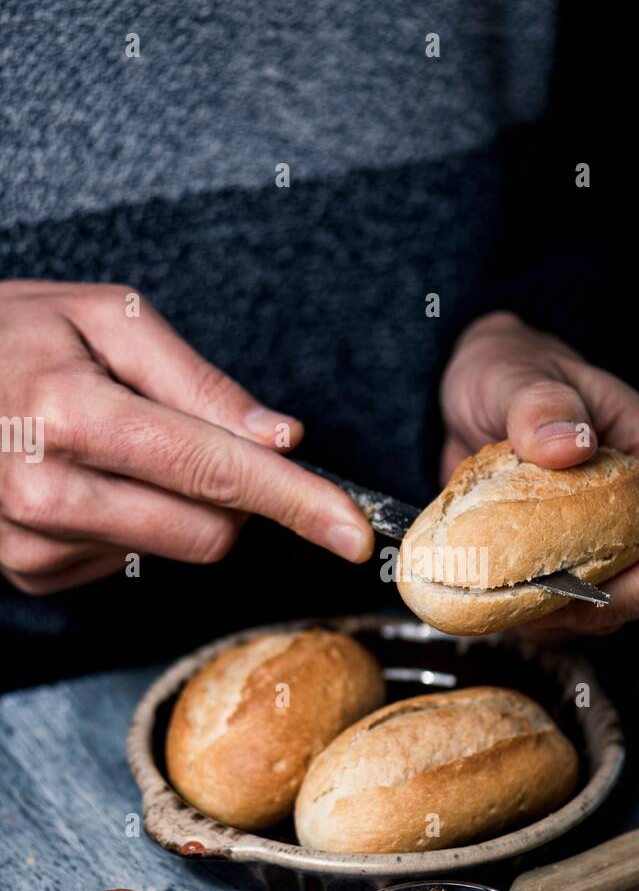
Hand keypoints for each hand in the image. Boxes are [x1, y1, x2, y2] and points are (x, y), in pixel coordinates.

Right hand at [0, 281, 372, 593]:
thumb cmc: (17, 332)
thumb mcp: (107, 318)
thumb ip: (200, 382)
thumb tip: (282, 439)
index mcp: (71, 411)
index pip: (215, 470)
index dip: (297, 501)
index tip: (352, 531)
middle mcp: (44, 489)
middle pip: (209, 531)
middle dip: (233, 493)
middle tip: (196, 437)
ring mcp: (29, 542)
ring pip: (174, 550)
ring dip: (177, 505)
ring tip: (116, 446)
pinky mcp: (26, 572)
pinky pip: (129, 564)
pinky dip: (133, 523)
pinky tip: (89, 479)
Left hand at [440, 311, 638, 632]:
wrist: (478, 389)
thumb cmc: (507, 370)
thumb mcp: (512, 374)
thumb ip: (538, 404)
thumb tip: (567, 446)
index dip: (634, 594)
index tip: (561, 580)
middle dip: (580, 609)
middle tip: (511, 581)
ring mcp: (626, 545)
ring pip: (607, 619)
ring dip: (549, 614)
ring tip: (496, 576)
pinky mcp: (590, 564)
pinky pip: (570, 617)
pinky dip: (529, 612)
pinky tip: (494, 581)